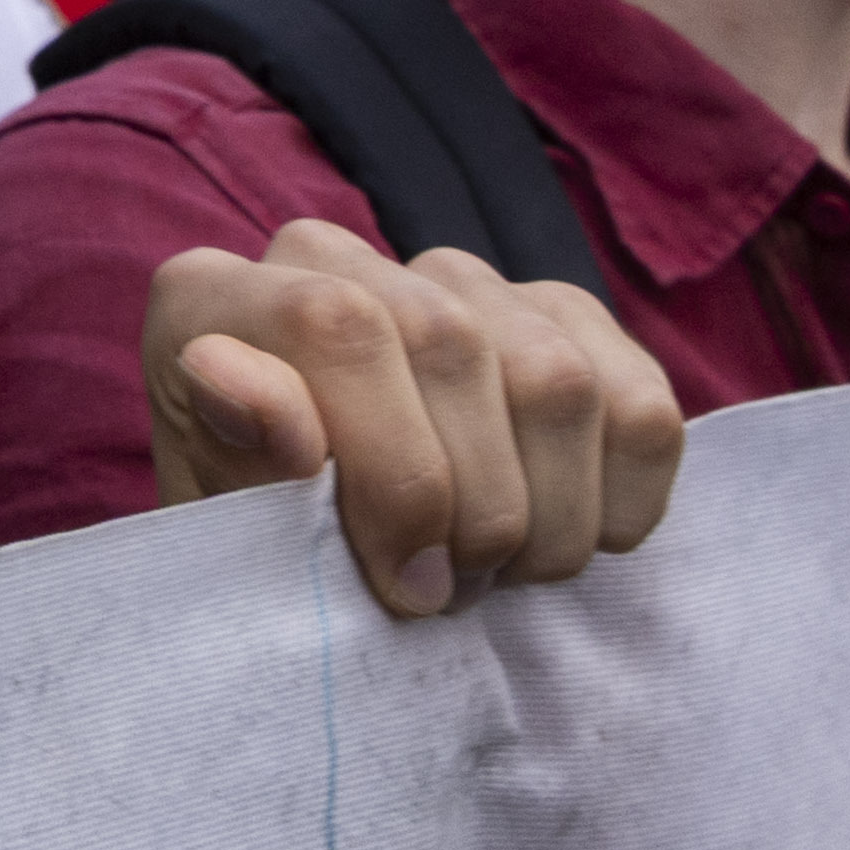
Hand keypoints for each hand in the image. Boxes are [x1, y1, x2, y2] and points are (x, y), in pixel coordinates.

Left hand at [144, 216, 678, 615]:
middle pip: (453, 344)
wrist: (335, 587)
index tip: (403, 584)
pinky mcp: (560, 318)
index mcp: (212, 298)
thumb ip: (238, 468)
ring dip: (545, 517)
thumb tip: (228, 368)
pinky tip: (556, 539)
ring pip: (555, 378)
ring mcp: (451, 278)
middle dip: (471, 507)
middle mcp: (325, 256)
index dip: (392, 467)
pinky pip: (637, 405)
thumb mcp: (231, 547)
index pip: (337, 323)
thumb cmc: (263, 565)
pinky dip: (618, 504)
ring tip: (493, 576)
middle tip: (447, 593)